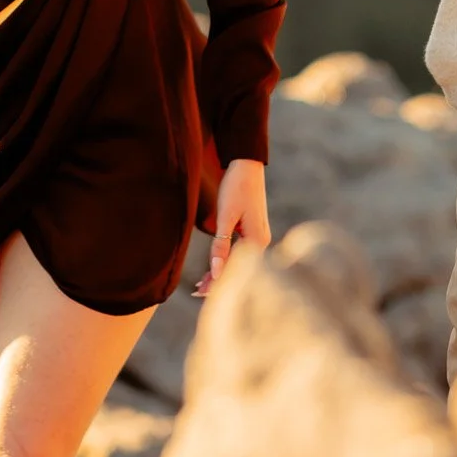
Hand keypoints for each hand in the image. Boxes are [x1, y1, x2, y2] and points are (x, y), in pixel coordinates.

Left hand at [195, 158, 270, 295]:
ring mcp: (258, 236)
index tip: (199, 292)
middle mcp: (261, 241)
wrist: (246, 164)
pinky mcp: (253, 231)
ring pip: (238, 260)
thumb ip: (221, 245)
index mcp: (257, 241)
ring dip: (221, 271)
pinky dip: (226, 260)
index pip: (236, 269)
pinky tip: (215, 266)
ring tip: (201, 284)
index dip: (217, 282)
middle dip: (218, 280)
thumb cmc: (236, 187)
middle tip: (195, 291)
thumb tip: (217, 273)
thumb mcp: (225, 216)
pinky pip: (239, 251)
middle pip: (238, 267)